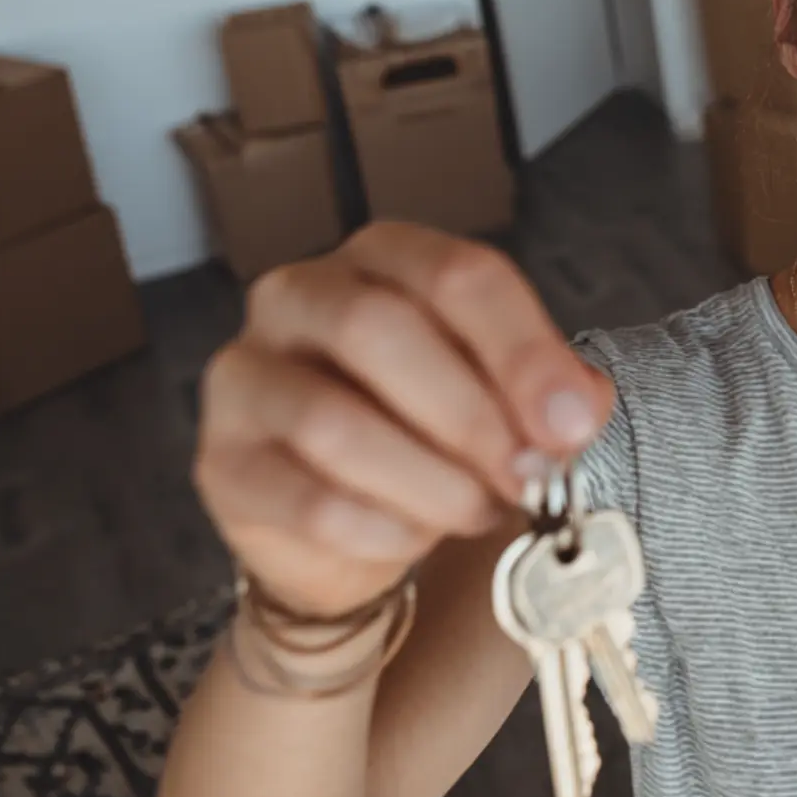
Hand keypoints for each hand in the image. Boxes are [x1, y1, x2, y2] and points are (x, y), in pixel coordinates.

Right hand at [194, 222, 613, 617]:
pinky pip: (303, 499)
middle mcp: (300, 295)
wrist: (342, 529)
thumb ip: (549, 392)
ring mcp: (246, 375)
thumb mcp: (504, 395)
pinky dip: (380, 529)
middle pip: (380, 330)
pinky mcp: (220, 463)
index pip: (458, 274)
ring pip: (333, 423)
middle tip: (528, 477)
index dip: (522, 350)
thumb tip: (575, 412)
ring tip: (478, 511)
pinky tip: (416, 540)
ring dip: (429, 480)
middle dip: (472, 415)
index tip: (569, 424)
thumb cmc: (431, 431)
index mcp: (385, 257)